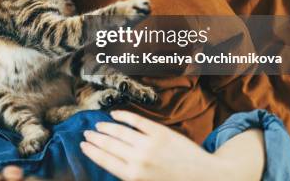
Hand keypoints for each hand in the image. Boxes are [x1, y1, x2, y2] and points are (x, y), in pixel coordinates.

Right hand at [81, 110, 263, 180]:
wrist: (207, 178)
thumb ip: (131, 175)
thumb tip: (113, 164)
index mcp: (133, 176)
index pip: (105, 159)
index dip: (91, 150)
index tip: (82, 144)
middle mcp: (138, 159)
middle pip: (108, 144)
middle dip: (95, 138)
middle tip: (86, 132)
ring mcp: (149, 144)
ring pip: (119, 131)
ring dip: (105, 127)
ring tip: (98, 125)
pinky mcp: (161, 132)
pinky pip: (137, 121)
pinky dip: (123, 116)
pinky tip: (115, 114)